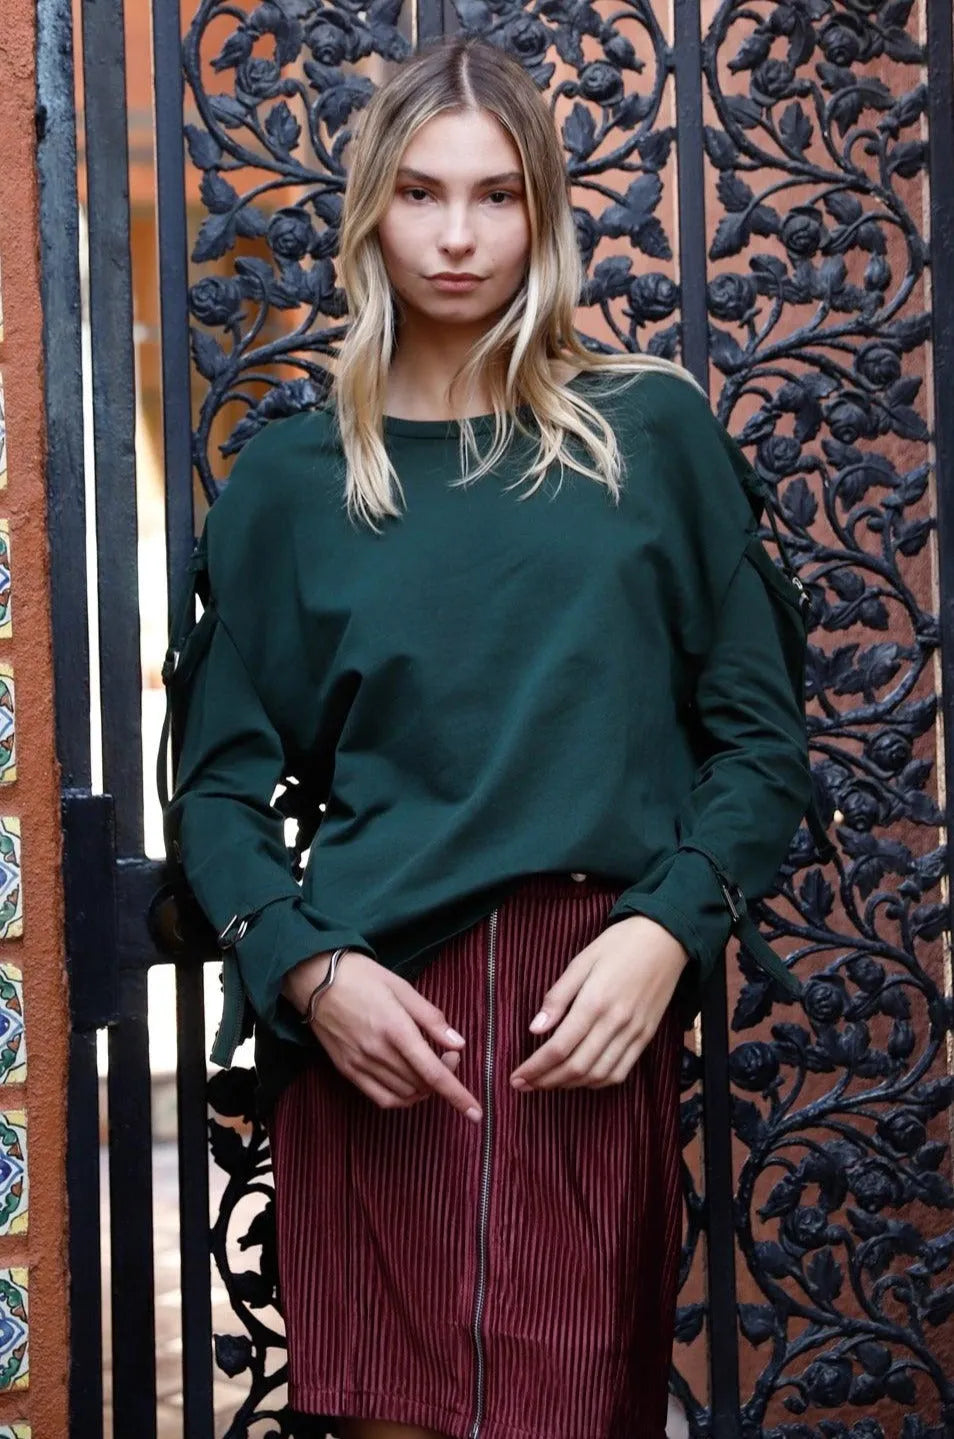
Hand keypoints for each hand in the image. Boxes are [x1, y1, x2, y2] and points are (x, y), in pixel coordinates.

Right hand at [281, 950, 481, 1120]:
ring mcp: (360, 1064)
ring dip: (424, 1088)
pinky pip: (380, 1098)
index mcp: (395, 1028)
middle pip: (421, 1085)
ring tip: (428, 1064)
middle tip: (448, 1054)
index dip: (457, 1095)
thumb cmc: (362, 977)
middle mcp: (377, 1052)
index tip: (476, 1112)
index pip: (433, 1072)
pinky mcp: (347, 1070)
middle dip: (444, 1077)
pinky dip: (401, 1098)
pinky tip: (408, 1082)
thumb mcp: (402, 987)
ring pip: (404, 1095)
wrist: (315, 979)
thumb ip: (431, 1018)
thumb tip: (458, 1043)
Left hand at [508, 916, 687, 1090]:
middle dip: (547, 1081)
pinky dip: (598, 1082)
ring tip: (548, 1083)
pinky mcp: (646, 1037)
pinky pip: (621, 1071)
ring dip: (570, 1085)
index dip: (535, 1067)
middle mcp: (615, 1023)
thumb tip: (535, 1029)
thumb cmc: (618, 945)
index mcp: (594, 1002)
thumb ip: (557, 997)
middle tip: (525, 1085)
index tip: (517, 1077)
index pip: (559, 1047)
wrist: (665, 938)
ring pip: (598, 1075)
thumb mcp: (581, 961)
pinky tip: (581, 1079)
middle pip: (576, 1067)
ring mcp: (634, 1033)